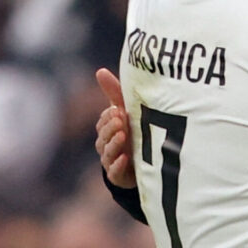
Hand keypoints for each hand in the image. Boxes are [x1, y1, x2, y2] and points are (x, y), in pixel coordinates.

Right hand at [94, 68, 135, 188]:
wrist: (147, 162)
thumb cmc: (134, 130)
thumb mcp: (125, 110)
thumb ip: (113, 91)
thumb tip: (100, 71)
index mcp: (107, 130)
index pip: (103, 122)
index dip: (109, 117)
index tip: (118, 109)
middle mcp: (106, 145)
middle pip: (103, 136)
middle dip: (111, 128)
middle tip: (121, 119)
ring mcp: (112, 161)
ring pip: (108, 152)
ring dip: (114, 144)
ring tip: (123, 135)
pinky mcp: (119, 176)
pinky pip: (115, 172)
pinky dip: (119, 165)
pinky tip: (125, 158)